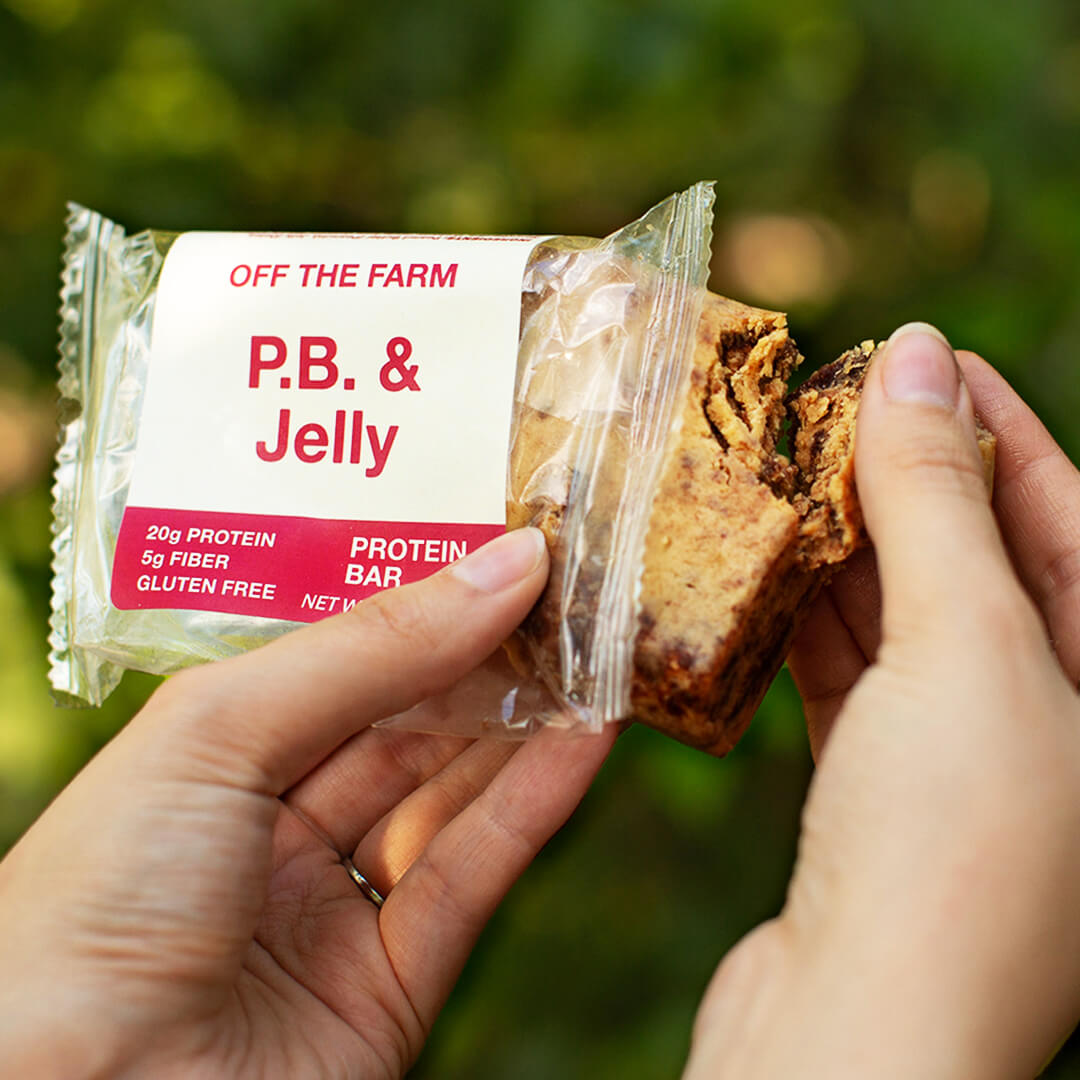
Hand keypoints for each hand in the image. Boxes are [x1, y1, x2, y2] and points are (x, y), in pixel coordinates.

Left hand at [0, 528, 613, 1077]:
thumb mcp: (222, 731)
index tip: (502, 547)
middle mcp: (270, 826)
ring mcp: (332, 906)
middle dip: (486, 657)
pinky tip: (590, 736)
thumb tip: (505, 564)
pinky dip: (536, 801)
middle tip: (567, 590)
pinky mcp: (391, 983)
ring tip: (598, 648)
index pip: (331, 657)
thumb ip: (371, 649)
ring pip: (449, 794)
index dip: (418, 600)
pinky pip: (474, 872)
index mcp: (209, 758)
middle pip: (402, 723)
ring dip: (526, 723)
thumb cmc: (100, 898)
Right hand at [686, 324, 1079, 1078]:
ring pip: (911, 624)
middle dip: (913, 482)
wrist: (852, 1041)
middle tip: (836, 408)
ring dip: (850, 549)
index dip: (998, 430)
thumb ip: (939, 503)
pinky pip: (855, 683)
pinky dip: (812, 626)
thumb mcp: (965, 647)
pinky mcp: (884, 800)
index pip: (1072, 521)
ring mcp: (970, 768)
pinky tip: (767, 574)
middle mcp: (1061, 732)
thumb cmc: (952, 852)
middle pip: (986, 566)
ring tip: (788, 474)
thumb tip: (916, 361)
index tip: (924, 359)